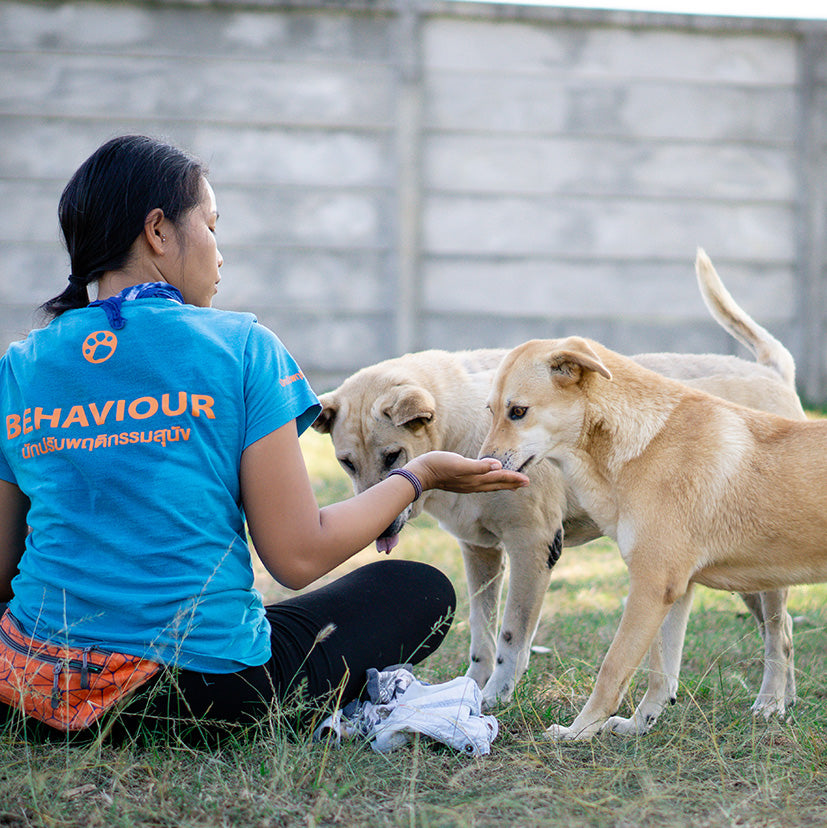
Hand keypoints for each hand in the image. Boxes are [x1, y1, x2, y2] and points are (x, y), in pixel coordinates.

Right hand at [405, 451, 528, 494]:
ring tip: (512, 484)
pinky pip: (481, 483)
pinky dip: (490, 482)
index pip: (499, 479)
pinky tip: (488, 479)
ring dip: (502, 484)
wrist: (420, 473)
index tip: (527, 480)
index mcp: (475, 479)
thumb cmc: (439, 466)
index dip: (513, 478)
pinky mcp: (461, 481)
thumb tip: (498, 466)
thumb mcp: (459, 464)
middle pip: (497, 484)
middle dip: (512, 483)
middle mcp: (473, 484)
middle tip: (526, 483)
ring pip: (490, 485)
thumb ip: (479, 466)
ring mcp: (467, 484)